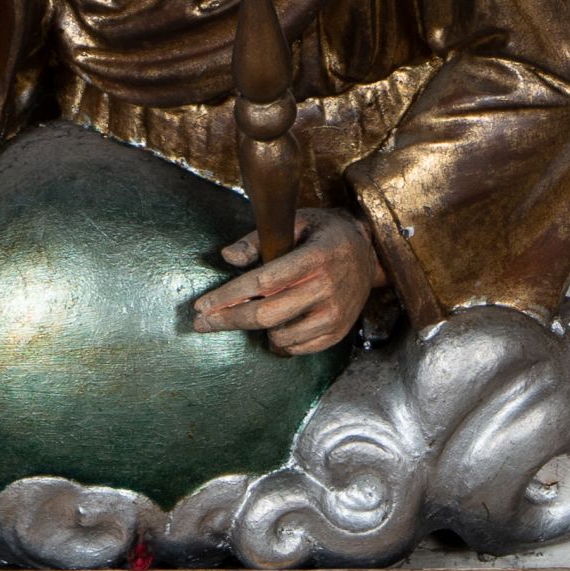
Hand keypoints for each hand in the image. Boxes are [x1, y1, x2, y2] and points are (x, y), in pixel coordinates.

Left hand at [191, 210, 383, 355]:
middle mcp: (327, 289)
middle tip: (200, 323)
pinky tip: (271, 325)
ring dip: (255, 329)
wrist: (368, 255)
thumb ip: (258, 240)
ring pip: (278, 335)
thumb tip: (226, 257)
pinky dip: (277, 340)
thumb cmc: (323, 234)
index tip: (202, 305)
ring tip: (246, 313)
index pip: (263, 282)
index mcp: (316, 257)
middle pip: (266, 315)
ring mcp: (334, 315)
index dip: (229, 295)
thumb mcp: (295, 222)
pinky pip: (295, 348)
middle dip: (227, 320)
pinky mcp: (337, 333)